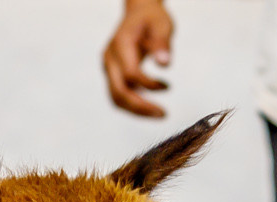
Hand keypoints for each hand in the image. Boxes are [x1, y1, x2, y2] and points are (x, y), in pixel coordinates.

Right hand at [103, 0, 174, 117]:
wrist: (138, 12)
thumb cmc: (151, 17)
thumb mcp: (161, 24)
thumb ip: (162, 43)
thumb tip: (164, 64)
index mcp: (120, 45)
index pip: (130, 74)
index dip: (148, 84)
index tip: (168, 86)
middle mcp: (109, 58)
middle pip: (118, 92)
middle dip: (140, 107)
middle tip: (163, 114)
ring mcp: (108, 67)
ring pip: (116, 98)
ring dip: (137, 110)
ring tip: (158, 113)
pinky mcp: (113, 74)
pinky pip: (119, 95)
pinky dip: (134, 104)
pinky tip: (151, 106)